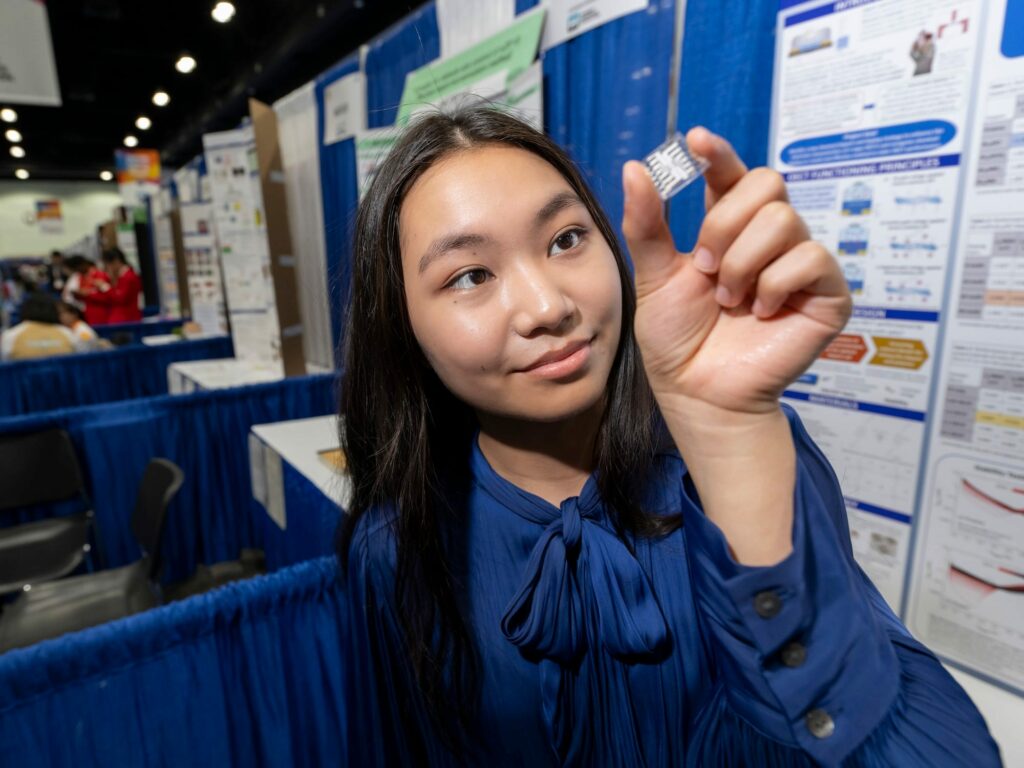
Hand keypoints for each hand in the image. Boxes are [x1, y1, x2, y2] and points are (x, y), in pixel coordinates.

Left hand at [622, 127, 850, 418]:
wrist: (697, 392)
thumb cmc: (678, 340)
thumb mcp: (654, 276)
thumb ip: (648, 223)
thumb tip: (634, 167)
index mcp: (728, 228)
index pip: (733, 174)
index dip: (720, 153)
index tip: (696, 141)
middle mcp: (768, 239)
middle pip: (766, 183)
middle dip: (724, 226)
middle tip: (706, 270)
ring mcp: (800, 264)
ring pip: (783, 220)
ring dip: (743, 264)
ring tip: (729, 300)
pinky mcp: (827, 293)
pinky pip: (811, 257)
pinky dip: (774, 284)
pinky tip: (761, 312)